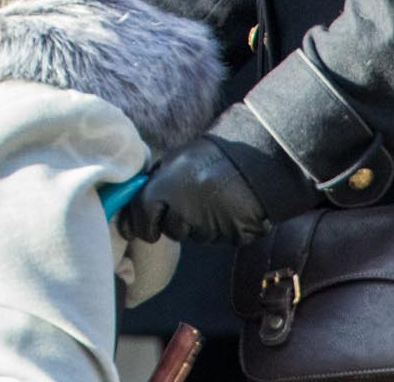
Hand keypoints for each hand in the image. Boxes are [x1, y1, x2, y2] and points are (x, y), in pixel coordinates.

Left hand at [116, 137, 272, 244]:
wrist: (255, 160)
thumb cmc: (211, 156)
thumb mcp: (175, 159)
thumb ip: (155, 181)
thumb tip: (137, 200)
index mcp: (164, 191)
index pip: (142, 219)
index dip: (143, 224)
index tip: (148, 226)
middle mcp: (183, 213)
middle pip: (171, 230)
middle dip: (176, 222)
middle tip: (191, 202)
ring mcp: (208, 227)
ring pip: (195, 236)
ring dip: (199, 225)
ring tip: (213, 201)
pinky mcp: (230, 237)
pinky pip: (218, 238)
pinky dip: (220, 228)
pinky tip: (227, 209)